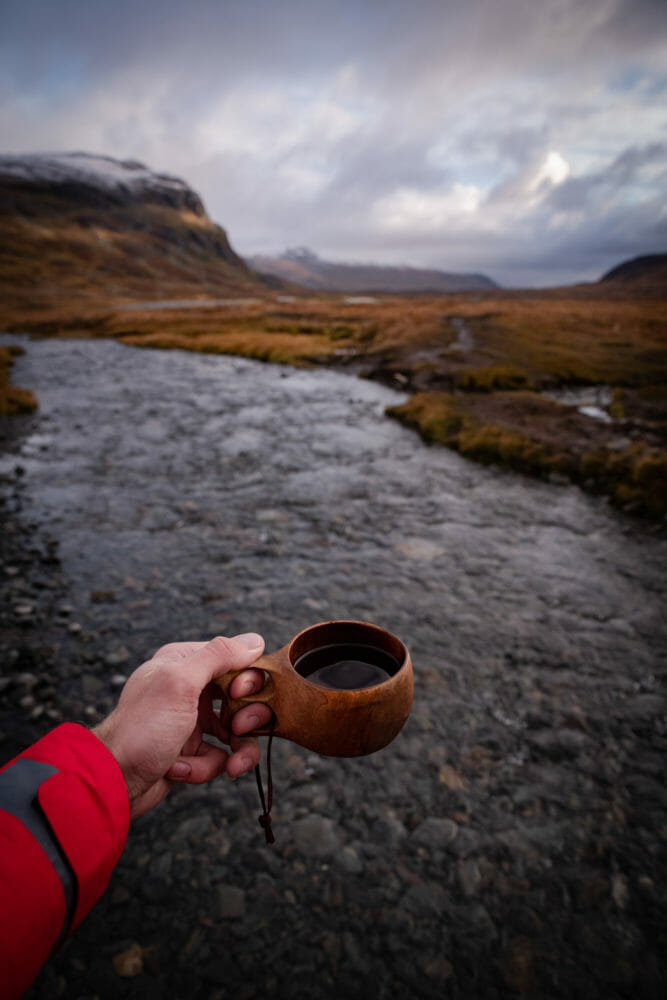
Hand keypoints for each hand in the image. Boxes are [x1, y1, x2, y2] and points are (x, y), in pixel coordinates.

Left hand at [93, 634, 272, 818]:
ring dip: (236, 751)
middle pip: (243, 697)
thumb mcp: (180, 683)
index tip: (238, 695)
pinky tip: (181, 770)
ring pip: (237, 731)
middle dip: (246, 718)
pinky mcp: (191, 750)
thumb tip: (254, 641)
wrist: (112, 781)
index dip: (246, 678)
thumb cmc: (141, 729)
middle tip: (236, 729)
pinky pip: (219, 756)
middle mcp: (190, 688)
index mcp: (185, 663)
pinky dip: (206, 767)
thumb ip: (218, 656)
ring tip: (230, 767)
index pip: (236, 660)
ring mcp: (191, 720)